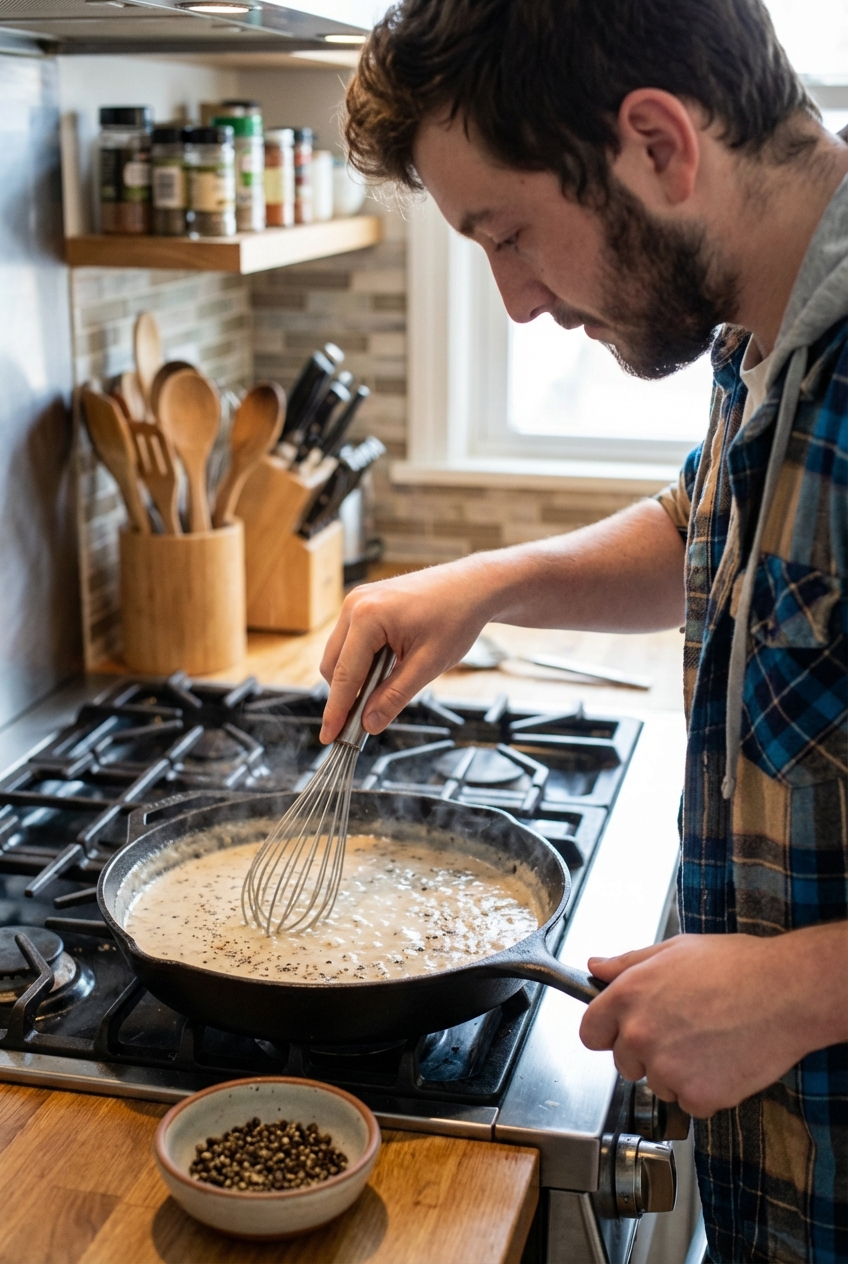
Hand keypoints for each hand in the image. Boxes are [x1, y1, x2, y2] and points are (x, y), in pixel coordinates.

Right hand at [319, 558, 497, 742]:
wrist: (472, 587)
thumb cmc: (456, 617)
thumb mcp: (428, 664)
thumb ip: (395, 696)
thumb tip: (368, 724)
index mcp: (367, 616)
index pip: (344, 675)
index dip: (336, 711)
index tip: (328, 737)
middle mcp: (354, 604)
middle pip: (332, 665)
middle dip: (346, 694)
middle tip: (365, 719)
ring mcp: (356, 600)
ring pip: (339, 653)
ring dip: (355, 676)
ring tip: (388, 684)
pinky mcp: (363, 603)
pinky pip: (350, 640)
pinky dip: (361, 660)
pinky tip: (387, 666)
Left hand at [579, 926, 847, 1117]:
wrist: (786, 992)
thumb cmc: (737, 967)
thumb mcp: (674, 950)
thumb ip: (628, 963)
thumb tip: (596, 966)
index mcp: (629, 996)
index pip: (590, 1032)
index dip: (607, 1032)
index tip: (620, 1032)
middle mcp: (640, 1035)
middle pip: (624, 1062)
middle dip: (646, 1052)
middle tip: (682, 1030)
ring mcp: (667, 1070)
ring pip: (657, 1083)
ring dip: (676, 1072)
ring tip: (709, 1041)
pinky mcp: (697, 1096)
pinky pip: (690, 1102)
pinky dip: (705, 1089)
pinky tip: (724, 1060)